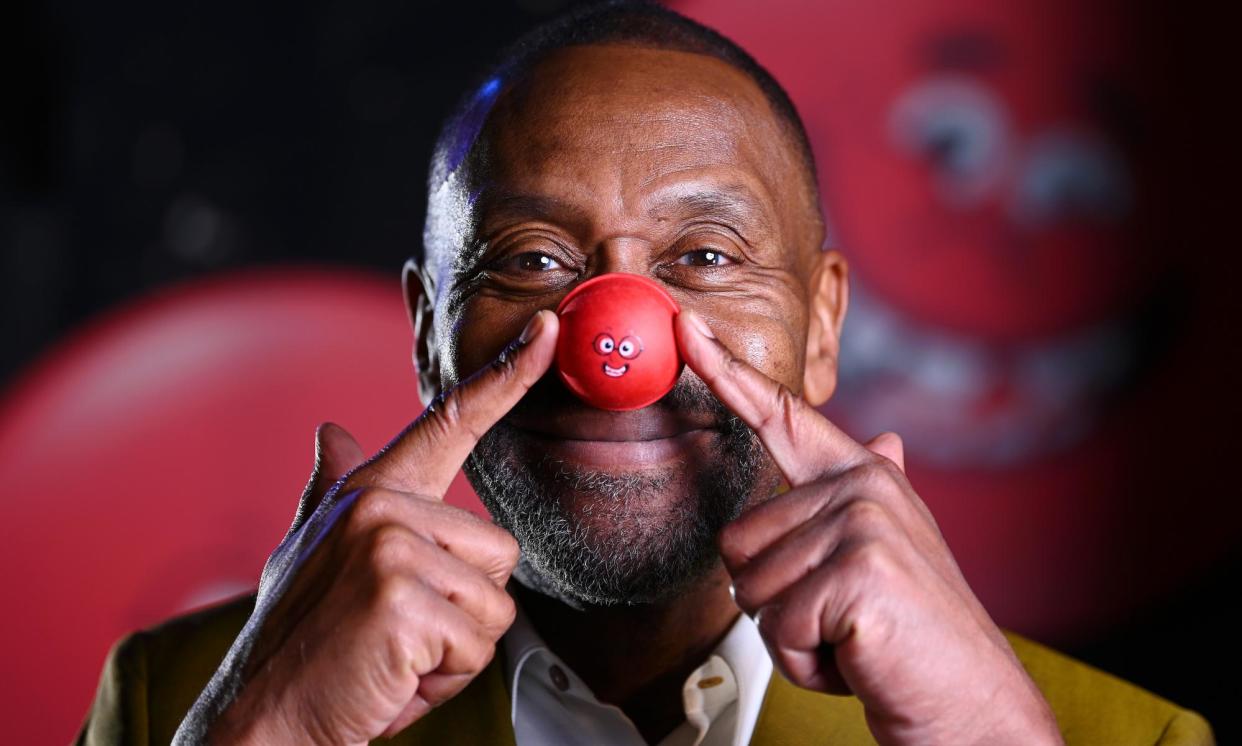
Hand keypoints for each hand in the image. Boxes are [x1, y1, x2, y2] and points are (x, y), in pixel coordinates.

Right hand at [185, 310, 558, 744]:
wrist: (260, 720)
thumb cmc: (299, 642)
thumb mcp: (307, 552)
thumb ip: (330, 489)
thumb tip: (331, 431)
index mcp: (370, 490)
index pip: (449, 421)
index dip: (506, 375)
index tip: (547, 332)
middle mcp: (379, 504)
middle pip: (499, 552)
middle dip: (463, 612)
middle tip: (398, 634)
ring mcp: (389, 546)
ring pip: (496, 603)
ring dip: (456, 649)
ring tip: (394, 654)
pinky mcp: (400, 597)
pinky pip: (477, 644)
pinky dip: (444, 677)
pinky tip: (392, 676)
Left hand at [675, 310, 1061, 745]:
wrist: (971, 707)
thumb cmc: (914, 638)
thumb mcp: (892, 555)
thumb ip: (869, 498)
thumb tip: (885, 440)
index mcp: (862, 478)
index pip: (781, 416)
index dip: (727, 372)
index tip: (686, 329)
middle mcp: (863, 487)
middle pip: (738, 541)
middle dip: (775, 602)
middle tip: (840, 620)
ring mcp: (863, 524)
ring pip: (751, 588)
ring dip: (790, 636)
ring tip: (852, 638)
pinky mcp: (858, 571)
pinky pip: (778, 626)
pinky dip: (806, 662)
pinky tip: (856, 658)